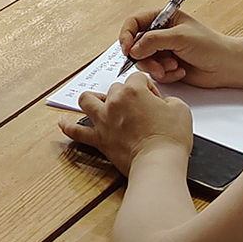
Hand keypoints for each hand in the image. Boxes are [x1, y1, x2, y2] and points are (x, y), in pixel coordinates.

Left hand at [61, 72, 193, 176]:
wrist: (158, 163)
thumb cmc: (169, 139)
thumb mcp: (180, 109)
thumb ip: (169, 99)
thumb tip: (163, 103)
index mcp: (133, 91)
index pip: (138, 78)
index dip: (148, 88)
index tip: (154, 100)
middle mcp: (115, 102)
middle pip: (115, 88)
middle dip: (125, 94)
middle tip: (137, 108)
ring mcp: (104, 120)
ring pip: (88, 100)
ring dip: (92, 99)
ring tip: (96, 101)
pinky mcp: (99, 139)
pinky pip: (77, 132)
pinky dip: (68, 127)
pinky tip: (62, 123)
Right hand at [118, 6, 242, 88]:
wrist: (225, 66)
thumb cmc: (209, 45)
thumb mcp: (179, 37)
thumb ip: (153, 40)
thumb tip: (133, 49)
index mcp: (163, 18)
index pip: (134, 22)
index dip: (127, 35)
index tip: (127, 50)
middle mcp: (160, 34)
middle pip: (136, 45)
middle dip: (146, 57)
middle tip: (156, 65)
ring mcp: (163, 51)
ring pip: (144, 61)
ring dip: (157, 67)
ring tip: (173, 67)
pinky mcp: (166, 66)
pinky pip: (155, 73)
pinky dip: (166, 75)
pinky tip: (180, 71)